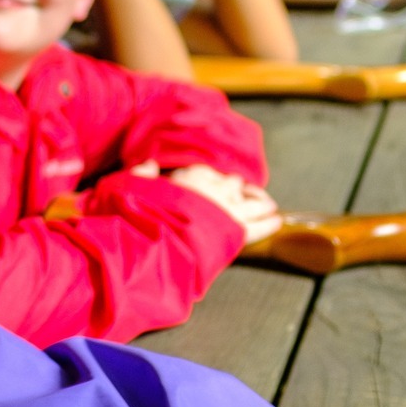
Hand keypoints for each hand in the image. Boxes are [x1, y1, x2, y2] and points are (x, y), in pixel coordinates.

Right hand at [136, 161, 281, 245]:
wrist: (151, 241)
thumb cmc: (137, 214)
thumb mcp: (128, 186)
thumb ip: (141, 174)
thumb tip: (149, 165)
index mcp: (191, 176)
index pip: (207, 173)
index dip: (210, 179)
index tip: (211, 183)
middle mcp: (214, 189)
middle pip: (233, 184)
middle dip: (237, 189)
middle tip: (241, 194)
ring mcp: (228, 210)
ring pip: (253, 202)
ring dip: (260, 202)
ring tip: (268, 206)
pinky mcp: (235, 233)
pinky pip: (259, 226)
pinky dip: (270, 222)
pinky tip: (278, 220)